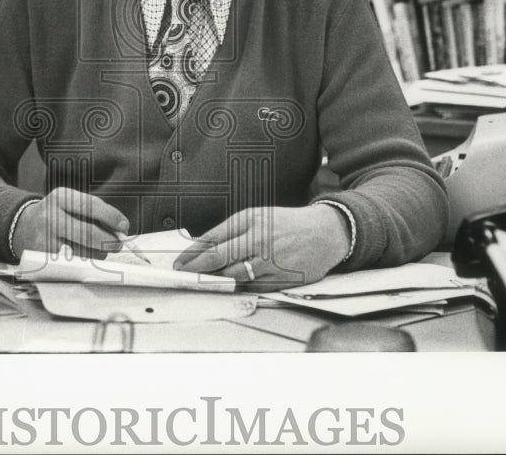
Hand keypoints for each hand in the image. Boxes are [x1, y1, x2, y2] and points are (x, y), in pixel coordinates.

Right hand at [11, 188, 129, 259]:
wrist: (22, 226)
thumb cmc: (58, 214)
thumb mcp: (71, 203)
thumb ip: (94, 213)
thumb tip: (120, 230)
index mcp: (61, 197)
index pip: (91, 206)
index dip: (111, 217)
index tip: (124, 226)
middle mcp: (51, 216)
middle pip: (88, 233)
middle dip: (109, 240)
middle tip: (118, 244)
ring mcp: (45, 239)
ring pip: (83, 252)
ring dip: (97, 253)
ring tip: (94, 248)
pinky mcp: (44, 258)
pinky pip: (73, 264)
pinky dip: (83, 261)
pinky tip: (79, 254)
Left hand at [173, 205, 350, 291]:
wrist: (326, 232)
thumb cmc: (287, 224)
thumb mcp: (257, 216)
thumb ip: (231, 230)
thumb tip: (204, 247)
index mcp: (251, 221)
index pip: (214, 239)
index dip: (193, 253)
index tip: (179, 263)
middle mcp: (260, 240)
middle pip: (220, 259)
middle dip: (197, 270)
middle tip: (183, 276)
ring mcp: (271, 262)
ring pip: (235, 277)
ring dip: (216, 282)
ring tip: (203, 284)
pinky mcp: (282, 279)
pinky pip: (253, 288)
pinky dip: (239, 289)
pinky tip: (230, 289)